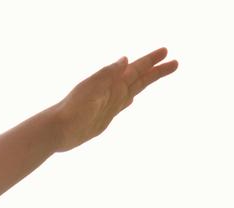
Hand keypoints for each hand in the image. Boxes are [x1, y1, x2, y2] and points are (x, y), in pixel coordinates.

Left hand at [51, 48, 177, 151]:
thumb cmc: (72, 109)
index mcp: (111, 82)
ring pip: (133, 90)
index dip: (151, 61)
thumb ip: (107, 74)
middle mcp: (112, 91)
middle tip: (175, 62)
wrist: (58, 129)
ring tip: (158, 74)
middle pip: (140, 78)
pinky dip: (129, 99)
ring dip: (146, 81)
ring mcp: (110, 104)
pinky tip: (131, 100)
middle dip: (157, 70)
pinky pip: (122, 105)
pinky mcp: (105, 117)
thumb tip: (125, 59)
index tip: (166, 52)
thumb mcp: (91, 88)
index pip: (136, 69)